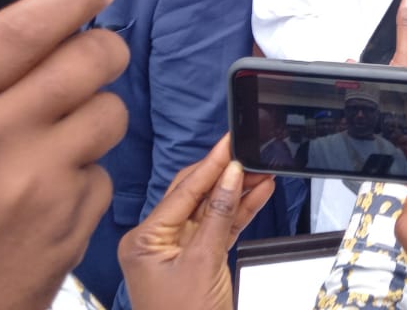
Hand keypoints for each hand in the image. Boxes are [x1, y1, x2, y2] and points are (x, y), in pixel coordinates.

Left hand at [119, 135, 274, 309]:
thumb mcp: (204, 263)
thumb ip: (218, 215)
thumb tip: (231, 175)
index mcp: (143, 239)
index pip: (181, 191)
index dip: (210, 165)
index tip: (230, 142)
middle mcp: (155, 241)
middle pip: (193, 195)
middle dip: (225, 175)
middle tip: (250, 154)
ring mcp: (176, 251)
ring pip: (209, 210)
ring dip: (236, 192)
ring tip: (263, 172)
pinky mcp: (196, 260)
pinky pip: (218, 228)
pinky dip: (237, 213)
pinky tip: (258, 195)